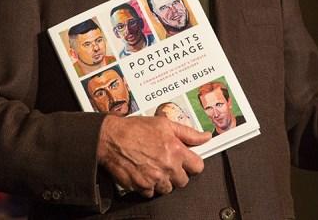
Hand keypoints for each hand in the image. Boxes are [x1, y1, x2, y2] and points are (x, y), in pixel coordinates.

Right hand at [97, 115, 211, 197]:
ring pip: (168, 189)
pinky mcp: (141, 186)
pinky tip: (145, 174)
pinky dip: (150, 186)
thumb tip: (206, 136)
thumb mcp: (165, 124)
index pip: (198, 167)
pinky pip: (152, 193)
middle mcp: (167, 167)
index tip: (188, 161)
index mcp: (177, 151)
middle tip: (168, 163)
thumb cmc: (136, 129)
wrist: (112, 138)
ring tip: (155, 168)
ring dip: (164, 181)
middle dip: (178, 173)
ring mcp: (154, 178)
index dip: (193, 163)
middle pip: (183, 181)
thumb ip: (188, 133)